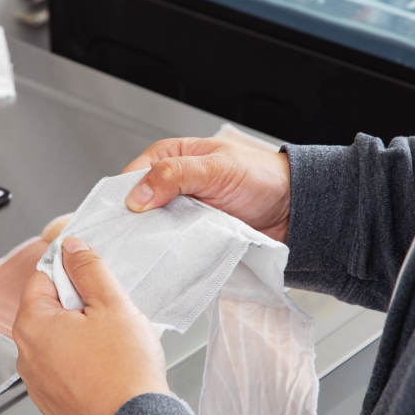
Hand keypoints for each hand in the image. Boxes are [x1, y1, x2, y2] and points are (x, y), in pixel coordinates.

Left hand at [13, 237, 168, 414]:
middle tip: (109, 314)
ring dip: (81, 335)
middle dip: (79, 305)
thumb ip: (89, 268)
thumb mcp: (112, 303)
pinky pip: (64, 369)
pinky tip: (108, 367)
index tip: (92, 277)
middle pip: (49, 309)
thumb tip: (72, 247)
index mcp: (32, 324)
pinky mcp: (53, 404)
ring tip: (112, 345)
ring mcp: (38, 384)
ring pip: (58, 340)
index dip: (71, 271)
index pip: (42, 277)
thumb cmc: (124, 371)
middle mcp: (26, 356)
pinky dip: (83, 363)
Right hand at [123, 138, 290, 242]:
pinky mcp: (192, 234)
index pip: (132, 176)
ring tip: (146, 252)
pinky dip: (169, 250)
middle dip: (134, 223)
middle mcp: (171, 185)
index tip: (122, 217)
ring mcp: (181, 211)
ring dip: (151, 239)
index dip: (124, 196)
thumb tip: (138, 194)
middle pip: (138, 206)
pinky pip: (172, 244)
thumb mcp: (215, 168)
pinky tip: (166, 257)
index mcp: (170, 157)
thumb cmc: (260, 177)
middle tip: (130, 241)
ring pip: (152, 228)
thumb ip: (175, 175)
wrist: (292, 209)